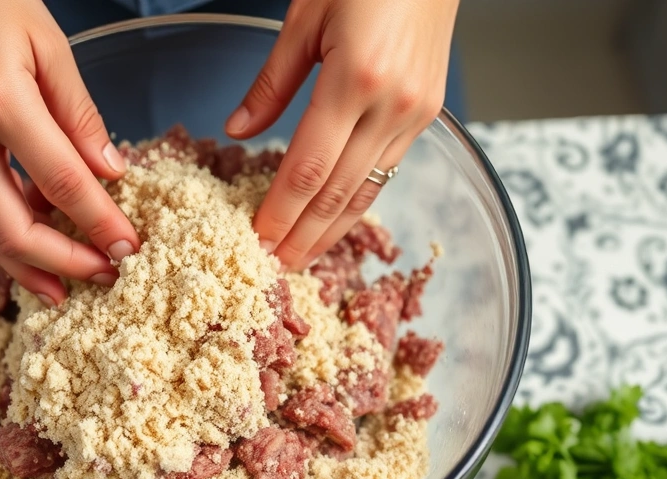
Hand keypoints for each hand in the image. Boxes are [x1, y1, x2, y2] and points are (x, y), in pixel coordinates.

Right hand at [0, 0, 139, 305]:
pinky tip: (37, 248)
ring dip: (30, 266)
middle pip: (13, 230)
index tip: (129, 247)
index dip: (100, 223)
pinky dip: (6, 237)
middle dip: (64, 263)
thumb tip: (110, 172)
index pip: (61, 183)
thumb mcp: (48, 44)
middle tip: (104, 276)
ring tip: (68, 286)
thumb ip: (81, 114)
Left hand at [226, 0, 458, 270]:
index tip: (257, 238)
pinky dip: (359, 199)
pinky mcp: (428, 112)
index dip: (280, 212)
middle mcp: (392, 105)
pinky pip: (388, 169)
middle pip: (337, 191)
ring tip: (304, 255)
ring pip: (368, 189)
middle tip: (275, 266)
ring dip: (332, 228)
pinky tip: (337, 215)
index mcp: (356, 79)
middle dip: (303, 235)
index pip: (307, 168)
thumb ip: (272, 82)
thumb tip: (238, 130)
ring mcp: (416, 113)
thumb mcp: (304, 17)